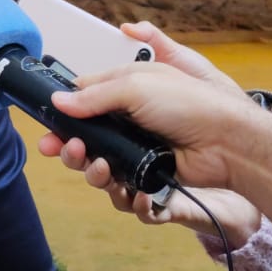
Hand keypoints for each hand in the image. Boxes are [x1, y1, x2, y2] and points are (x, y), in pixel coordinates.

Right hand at [38, 24, 271, 236]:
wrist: (224, 141)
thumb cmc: (188, 104)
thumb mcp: (137, 86)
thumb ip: (95, 95)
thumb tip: (58, 101)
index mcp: (125, 90)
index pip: (83, 98)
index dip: (63, 111)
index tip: (47, 122)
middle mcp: (128, 120)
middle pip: (84, 135)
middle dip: (67, 144)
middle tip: (57, 149)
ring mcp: (136, 148)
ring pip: (95, 162)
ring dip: (86, 165)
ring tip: (94, 164)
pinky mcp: (145, 174)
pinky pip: (117, 184)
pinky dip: (112, 184)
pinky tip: (115, 180)